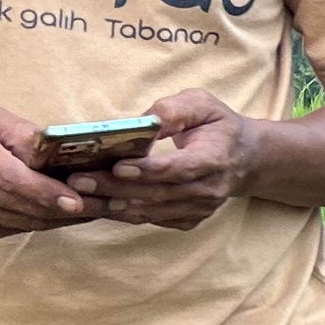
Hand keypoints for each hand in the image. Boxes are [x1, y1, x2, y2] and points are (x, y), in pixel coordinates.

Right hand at [0, 102, 91, 240]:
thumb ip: (14, 130)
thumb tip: (51, 146)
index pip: (18, 183)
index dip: (53, 194)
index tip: (84, 198)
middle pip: (30, 208)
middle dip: (76, 209)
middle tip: (115, 203)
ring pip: (26, 223)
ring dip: (64, 219)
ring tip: (101, 210)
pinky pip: (12, 229)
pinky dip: (40, 222)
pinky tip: (65, 214)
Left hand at [78, 90, 256, 230]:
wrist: (246, 158)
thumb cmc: (218, 125)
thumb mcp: (201, 103)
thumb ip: (173, 110)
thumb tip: (141, 124)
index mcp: (214, 159)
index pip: (177, 168)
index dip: (147, 170)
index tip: (117, 165)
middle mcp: (208, 190)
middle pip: (157, 194)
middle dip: (114, 188)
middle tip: (78, 181)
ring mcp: (199, 209)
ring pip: (150, 212)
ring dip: (112, 206)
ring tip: (78, 197)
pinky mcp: (189, 220)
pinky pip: (152, 220)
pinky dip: (124, 214)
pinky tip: (99, 205)